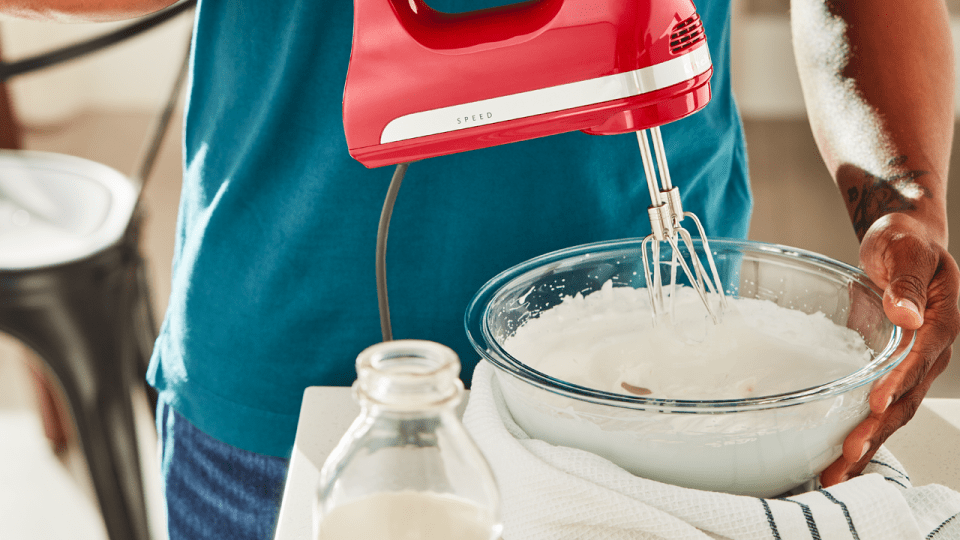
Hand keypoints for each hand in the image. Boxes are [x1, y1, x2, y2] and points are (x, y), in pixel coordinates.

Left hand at [821, 213, 959, 486]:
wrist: (905, 242)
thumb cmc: (904, 241)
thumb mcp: (905, 250)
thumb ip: (906, 281)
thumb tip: (907, 315)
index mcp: (941, 322)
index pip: (918, 358)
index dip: (898, 382)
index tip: (875, 403)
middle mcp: (930, 351)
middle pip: (906, 398)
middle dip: (878, 431)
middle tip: (847, 457)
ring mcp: (913, 365)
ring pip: (894, 412)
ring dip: (868, 444)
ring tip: (838, 474)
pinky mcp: (893, 370)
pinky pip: (880, 407)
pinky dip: (862, 432)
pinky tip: (838, 457)